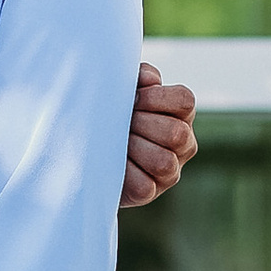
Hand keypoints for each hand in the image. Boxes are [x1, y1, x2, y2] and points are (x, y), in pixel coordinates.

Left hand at [122, 66, 196, 208]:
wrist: (86, 151)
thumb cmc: (111, 114)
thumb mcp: (125, 90)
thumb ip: (139, 77)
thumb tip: (148, 80)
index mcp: (181, 115)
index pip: (185, 101)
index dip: (156, 98)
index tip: (133, 99)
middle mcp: (184, 144)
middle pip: (176, 133)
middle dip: (141, 125)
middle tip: (122, 124)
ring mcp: (170, 171)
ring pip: (164, 162)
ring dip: (133, 148)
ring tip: (115, 143)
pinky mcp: (150, 193)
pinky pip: (144, 185)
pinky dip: (125, 173)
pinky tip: (113, 162)